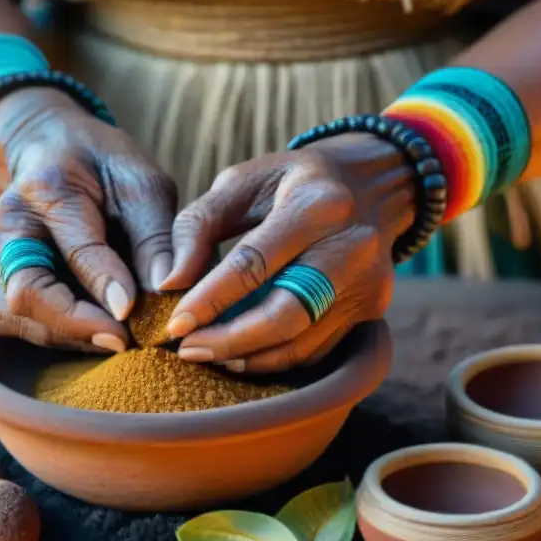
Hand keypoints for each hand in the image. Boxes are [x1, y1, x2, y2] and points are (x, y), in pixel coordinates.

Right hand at [0, 88, 176, 352]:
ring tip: (119, 337)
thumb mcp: (142, 185)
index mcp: (46, 188)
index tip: (134, 311)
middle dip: (78, 325)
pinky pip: (19, 325)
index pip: (76, 248)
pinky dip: (59, 336)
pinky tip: (96, 330)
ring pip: (17, 318)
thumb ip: (155, 237)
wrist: (53, 154)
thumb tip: (167, 291)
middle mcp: (3, 228)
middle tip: (127, 340)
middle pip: (27, 293)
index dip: (105, 283)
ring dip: (71, 337)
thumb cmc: (105, 168)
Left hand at [159, 133, 415, 371]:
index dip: (210, 299)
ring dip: (248, 357)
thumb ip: (197, 226)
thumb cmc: (289, 183)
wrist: (367, 185)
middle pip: (286, 314)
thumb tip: (168, 283)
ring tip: (208, 352)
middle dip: (230, 341)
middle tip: (188, 350)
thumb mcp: (240, 183)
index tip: (174, 324)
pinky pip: (316, 348)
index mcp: (315, 203)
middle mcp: (351, 245)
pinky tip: (242, 351)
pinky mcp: (371, 308)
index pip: (254, 263)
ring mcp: (367, 281)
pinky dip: (274, 357)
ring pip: (302, 342)